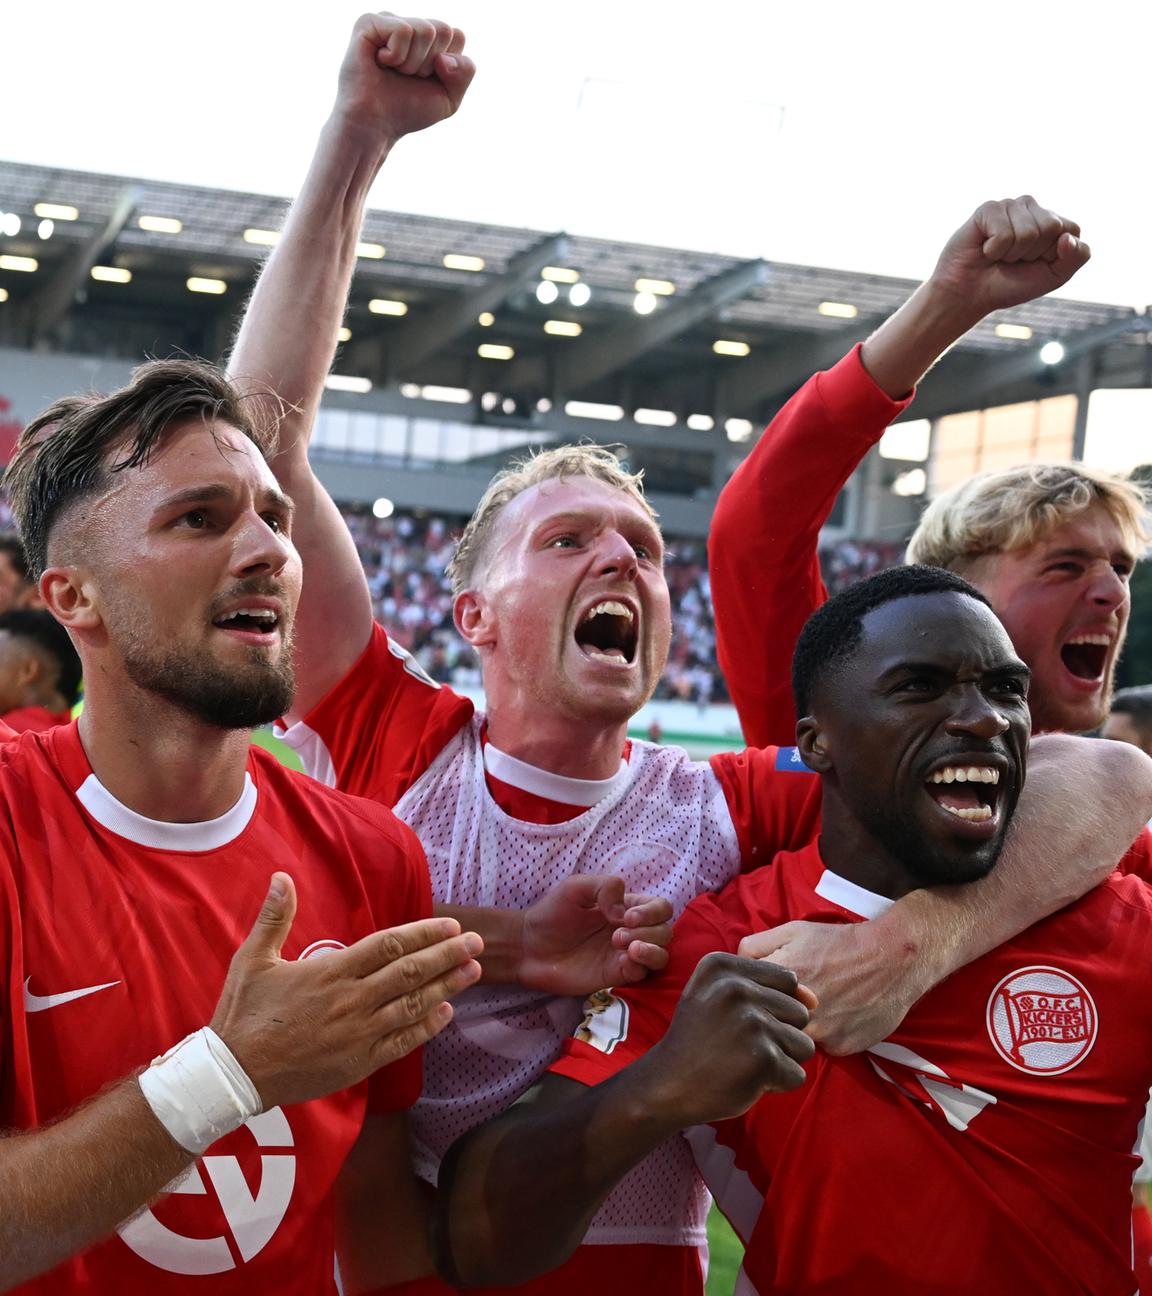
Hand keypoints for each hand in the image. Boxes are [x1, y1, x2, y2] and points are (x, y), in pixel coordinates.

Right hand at [210, 873, 483, 1108]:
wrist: (233, 1074)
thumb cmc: (243, 1014)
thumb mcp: (252, 959)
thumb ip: (274, 917)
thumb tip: (281, 876)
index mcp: (331, 972)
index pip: (389, 946)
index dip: (423, 934)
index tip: (450, 926)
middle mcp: (351, 1001)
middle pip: (410, 973)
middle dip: (447, 956)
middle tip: (477, 943)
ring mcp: (358, 1034)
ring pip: (412, 1006)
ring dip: (447, 987)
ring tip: (474, 972)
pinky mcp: (357, 1063)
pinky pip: (401, 1042)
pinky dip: (426, 1027)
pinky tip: (446, 1013)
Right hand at [333, 13, 475, 143]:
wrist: (376, 125)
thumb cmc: (408, 110)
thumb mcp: (450, 97)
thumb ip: (465, 72)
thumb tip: (444, 57)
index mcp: (427, 38)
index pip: (457, 35)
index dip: (447, 67)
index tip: (425, 79)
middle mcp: (409, 24)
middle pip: (445, 30)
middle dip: (431, 64)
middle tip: (406, 76)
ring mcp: (389, 20)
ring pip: (426, 31)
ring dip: (413, 63)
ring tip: (393, 71)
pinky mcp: (369, 22)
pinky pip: (404, 31)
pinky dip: (397, 56)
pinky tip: (380, 63)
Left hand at [518, 876, 673, 995]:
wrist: (529, 947)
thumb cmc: (552, 913)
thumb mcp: (576, 887)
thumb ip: (605, 886)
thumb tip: (624, 910)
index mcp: (626, 907)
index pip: (660, 907)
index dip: (652, 911)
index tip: (626, 916)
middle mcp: (631, 931)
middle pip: (665, 931)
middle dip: (649, 930)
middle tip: (617, 934)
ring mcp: (624, 955)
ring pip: (661, 954)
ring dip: (651, 949)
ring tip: (626, 948)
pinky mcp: (615, 976)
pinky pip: (642, 974)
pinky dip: (640, 966)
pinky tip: (623, 961)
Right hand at [642, 953, 815, 1126]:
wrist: (668, 1084)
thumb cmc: (699, 1039)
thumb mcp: (716, 995)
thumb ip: (765, 987)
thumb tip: (814, 999)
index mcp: (722, 966)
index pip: (787, 980)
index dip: (773, 1007)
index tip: (740, 1020)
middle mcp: (737, 988)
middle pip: (799, 1013)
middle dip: (779, 1035)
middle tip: (741, 1045)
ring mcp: (751, 1023)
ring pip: (803, 1044)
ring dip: (780, 1060)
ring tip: (745, 1061)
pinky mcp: (763, 1059)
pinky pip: (797, 1075)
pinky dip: (777, 1084)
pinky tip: (746, 1079)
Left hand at [738, 920, 916, 1055]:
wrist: (892, 958)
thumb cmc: (838, 942)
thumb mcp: (792, 931)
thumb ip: (756, 946)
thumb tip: (735, 967)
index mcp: (779, 984)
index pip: (748, 1006)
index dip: (753, 1002)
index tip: (760, 997)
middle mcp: (798, 1013)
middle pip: (770, 1028)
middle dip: (773, 1020)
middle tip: (785, 1006)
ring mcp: (821, 1034)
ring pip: (795, 1042)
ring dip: (798, 1031)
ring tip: (817, 1009)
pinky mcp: (841, 1048)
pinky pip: (823, 1049)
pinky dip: (826, 1037)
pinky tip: (838, 1017)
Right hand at [928, 195, 1089, 315]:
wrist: (969, 296)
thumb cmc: (1009, 285)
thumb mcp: (1053, 277)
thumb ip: (1076, 258)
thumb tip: (1067, 237)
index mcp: (1053, 223)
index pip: (1071, 230)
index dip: (1053, 255)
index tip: (1034, 264)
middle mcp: (1033, 209)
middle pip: (1051, 227)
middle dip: (1031, 254)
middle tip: (1012, 260)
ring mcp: (1010, 206)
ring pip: (1028, 231)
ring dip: (1011, 254)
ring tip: (997, 255)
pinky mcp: (988, 209)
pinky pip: (1003, 231)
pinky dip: (994, 250)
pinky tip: (984, 249)